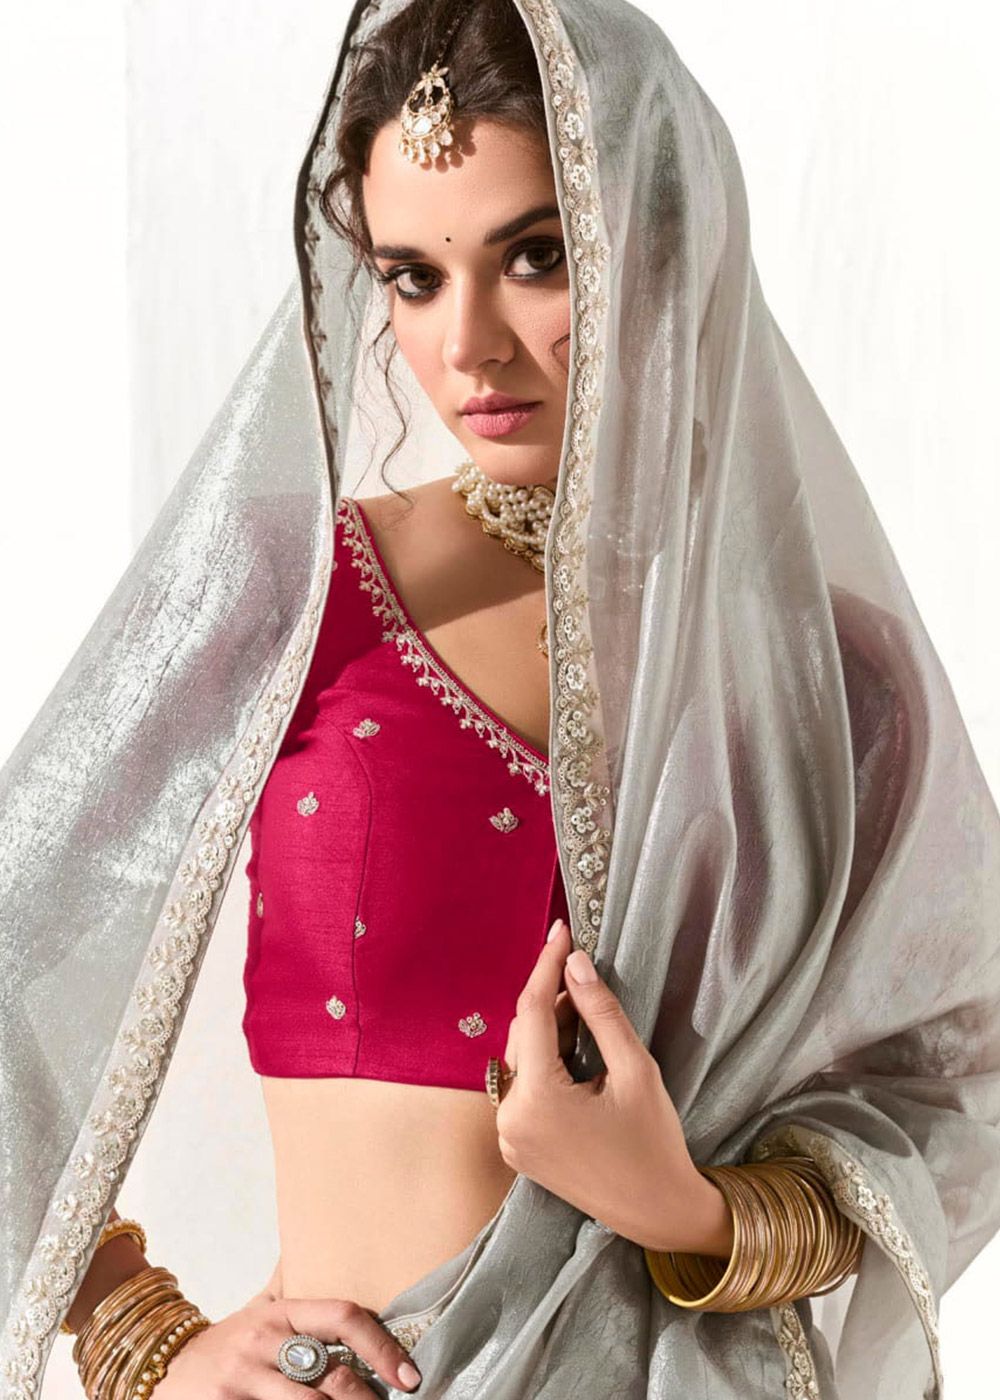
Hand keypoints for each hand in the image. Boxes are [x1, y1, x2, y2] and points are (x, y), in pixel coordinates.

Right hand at [152, 1283, 422, 1397]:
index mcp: (281, 1313)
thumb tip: (337, 1237)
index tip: (409, 1376)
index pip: (343, 1318)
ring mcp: (242, 1381)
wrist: (164, 1369)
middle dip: (367, 1399)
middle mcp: (263, 1344)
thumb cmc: (230, 1342)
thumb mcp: (262, 1308)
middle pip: (332, 1377)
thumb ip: (297, 1284)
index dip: (382, 1347)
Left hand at [498, 920, 718, 1255]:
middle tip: (587, 981)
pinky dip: (544, 1063)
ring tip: (586, 1017)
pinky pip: (523, 1088)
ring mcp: (509, 1137)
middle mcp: (510, 1119)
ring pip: (521, 1059)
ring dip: (548, 1032)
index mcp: (538, 1100)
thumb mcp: (636, 1070)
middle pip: (523, 1034)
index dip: (546, 966)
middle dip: (551, 1001)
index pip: (531, 1011)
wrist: (657, 1213)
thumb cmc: (654, 1142)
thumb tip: (576, 963)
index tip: (561, 931)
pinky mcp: (516, 1148)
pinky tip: (575, 1054)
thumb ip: (601, 1013)